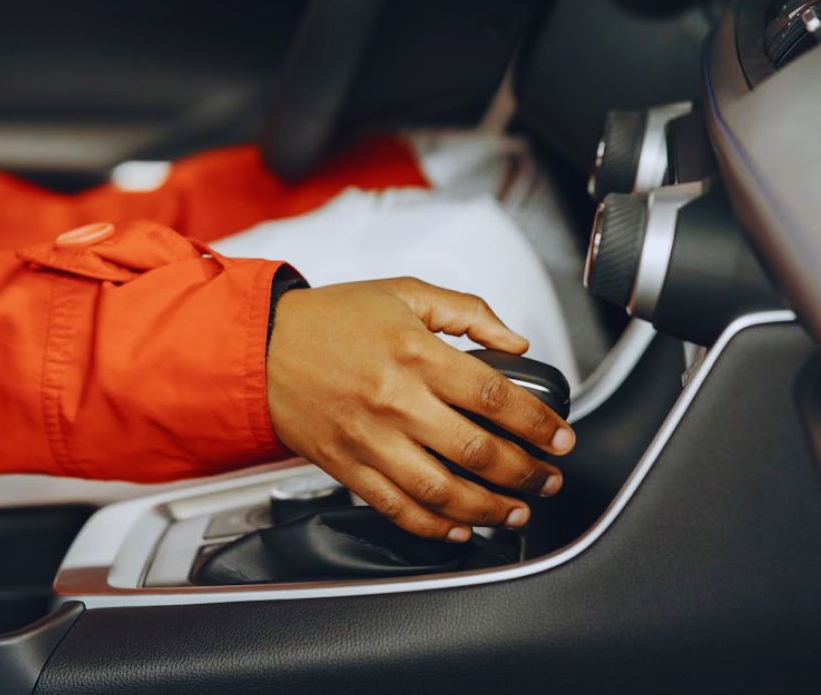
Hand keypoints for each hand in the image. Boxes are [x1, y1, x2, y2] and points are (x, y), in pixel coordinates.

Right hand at [266, 277, 575, 541]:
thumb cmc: (330, 319)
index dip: (538, 423)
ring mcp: (370, 440)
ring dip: (489, 508)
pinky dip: (434, 526)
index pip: (495, 396)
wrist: (260, 347)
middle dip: (526, 472)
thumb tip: (516, 343)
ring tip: (517, 510)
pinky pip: (396, 508)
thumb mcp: (404, 292)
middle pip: (477, 451)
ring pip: (441, 490)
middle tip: (549, 478)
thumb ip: (467, 311)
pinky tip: (460, 528)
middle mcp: (395, 401)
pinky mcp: (347, 467)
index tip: (560, 438)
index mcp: (415, 354)